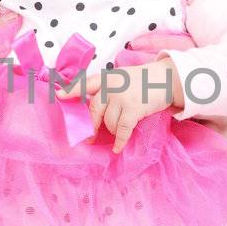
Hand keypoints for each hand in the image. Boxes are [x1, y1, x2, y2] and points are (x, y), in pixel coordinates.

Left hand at [66, 60, 180, 154]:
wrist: (166, 79)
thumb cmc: (143, 80)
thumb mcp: (122, 77)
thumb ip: (107, 88)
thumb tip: (94, 106)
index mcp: (107, 78)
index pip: (86, 84)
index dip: (72, 91)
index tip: (59, 96)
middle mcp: (111, 87)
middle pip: (94, 110)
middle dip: (91, 127)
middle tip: (88, 138)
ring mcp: (122, 97)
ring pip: (108, 122)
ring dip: (112, 130)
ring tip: (118, 132)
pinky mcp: (133, 109)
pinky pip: (122, 130)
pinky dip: (119, 141)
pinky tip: (117, 148)